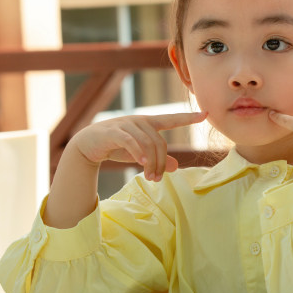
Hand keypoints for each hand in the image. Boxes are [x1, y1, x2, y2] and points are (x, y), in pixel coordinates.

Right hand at [70, 111, 206, 181]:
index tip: (206, 114)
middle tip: (156, 179)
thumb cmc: (116, 148)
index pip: (171, 119)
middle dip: (161, 163)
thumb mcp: (139, 154)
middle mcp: (139, 121)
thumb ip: (157, 158)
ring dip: (151, 163)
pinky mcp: (113, 132)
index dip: (188, 118)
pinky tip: (143, 164)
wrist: (86, 146)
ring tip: (150, 178)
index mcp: (148, 123)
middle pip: (160, 142)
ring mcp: (126, 124)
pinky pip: (131, 142)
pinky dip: (139, 153)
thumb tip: (176, 167)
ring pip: (148, 144)